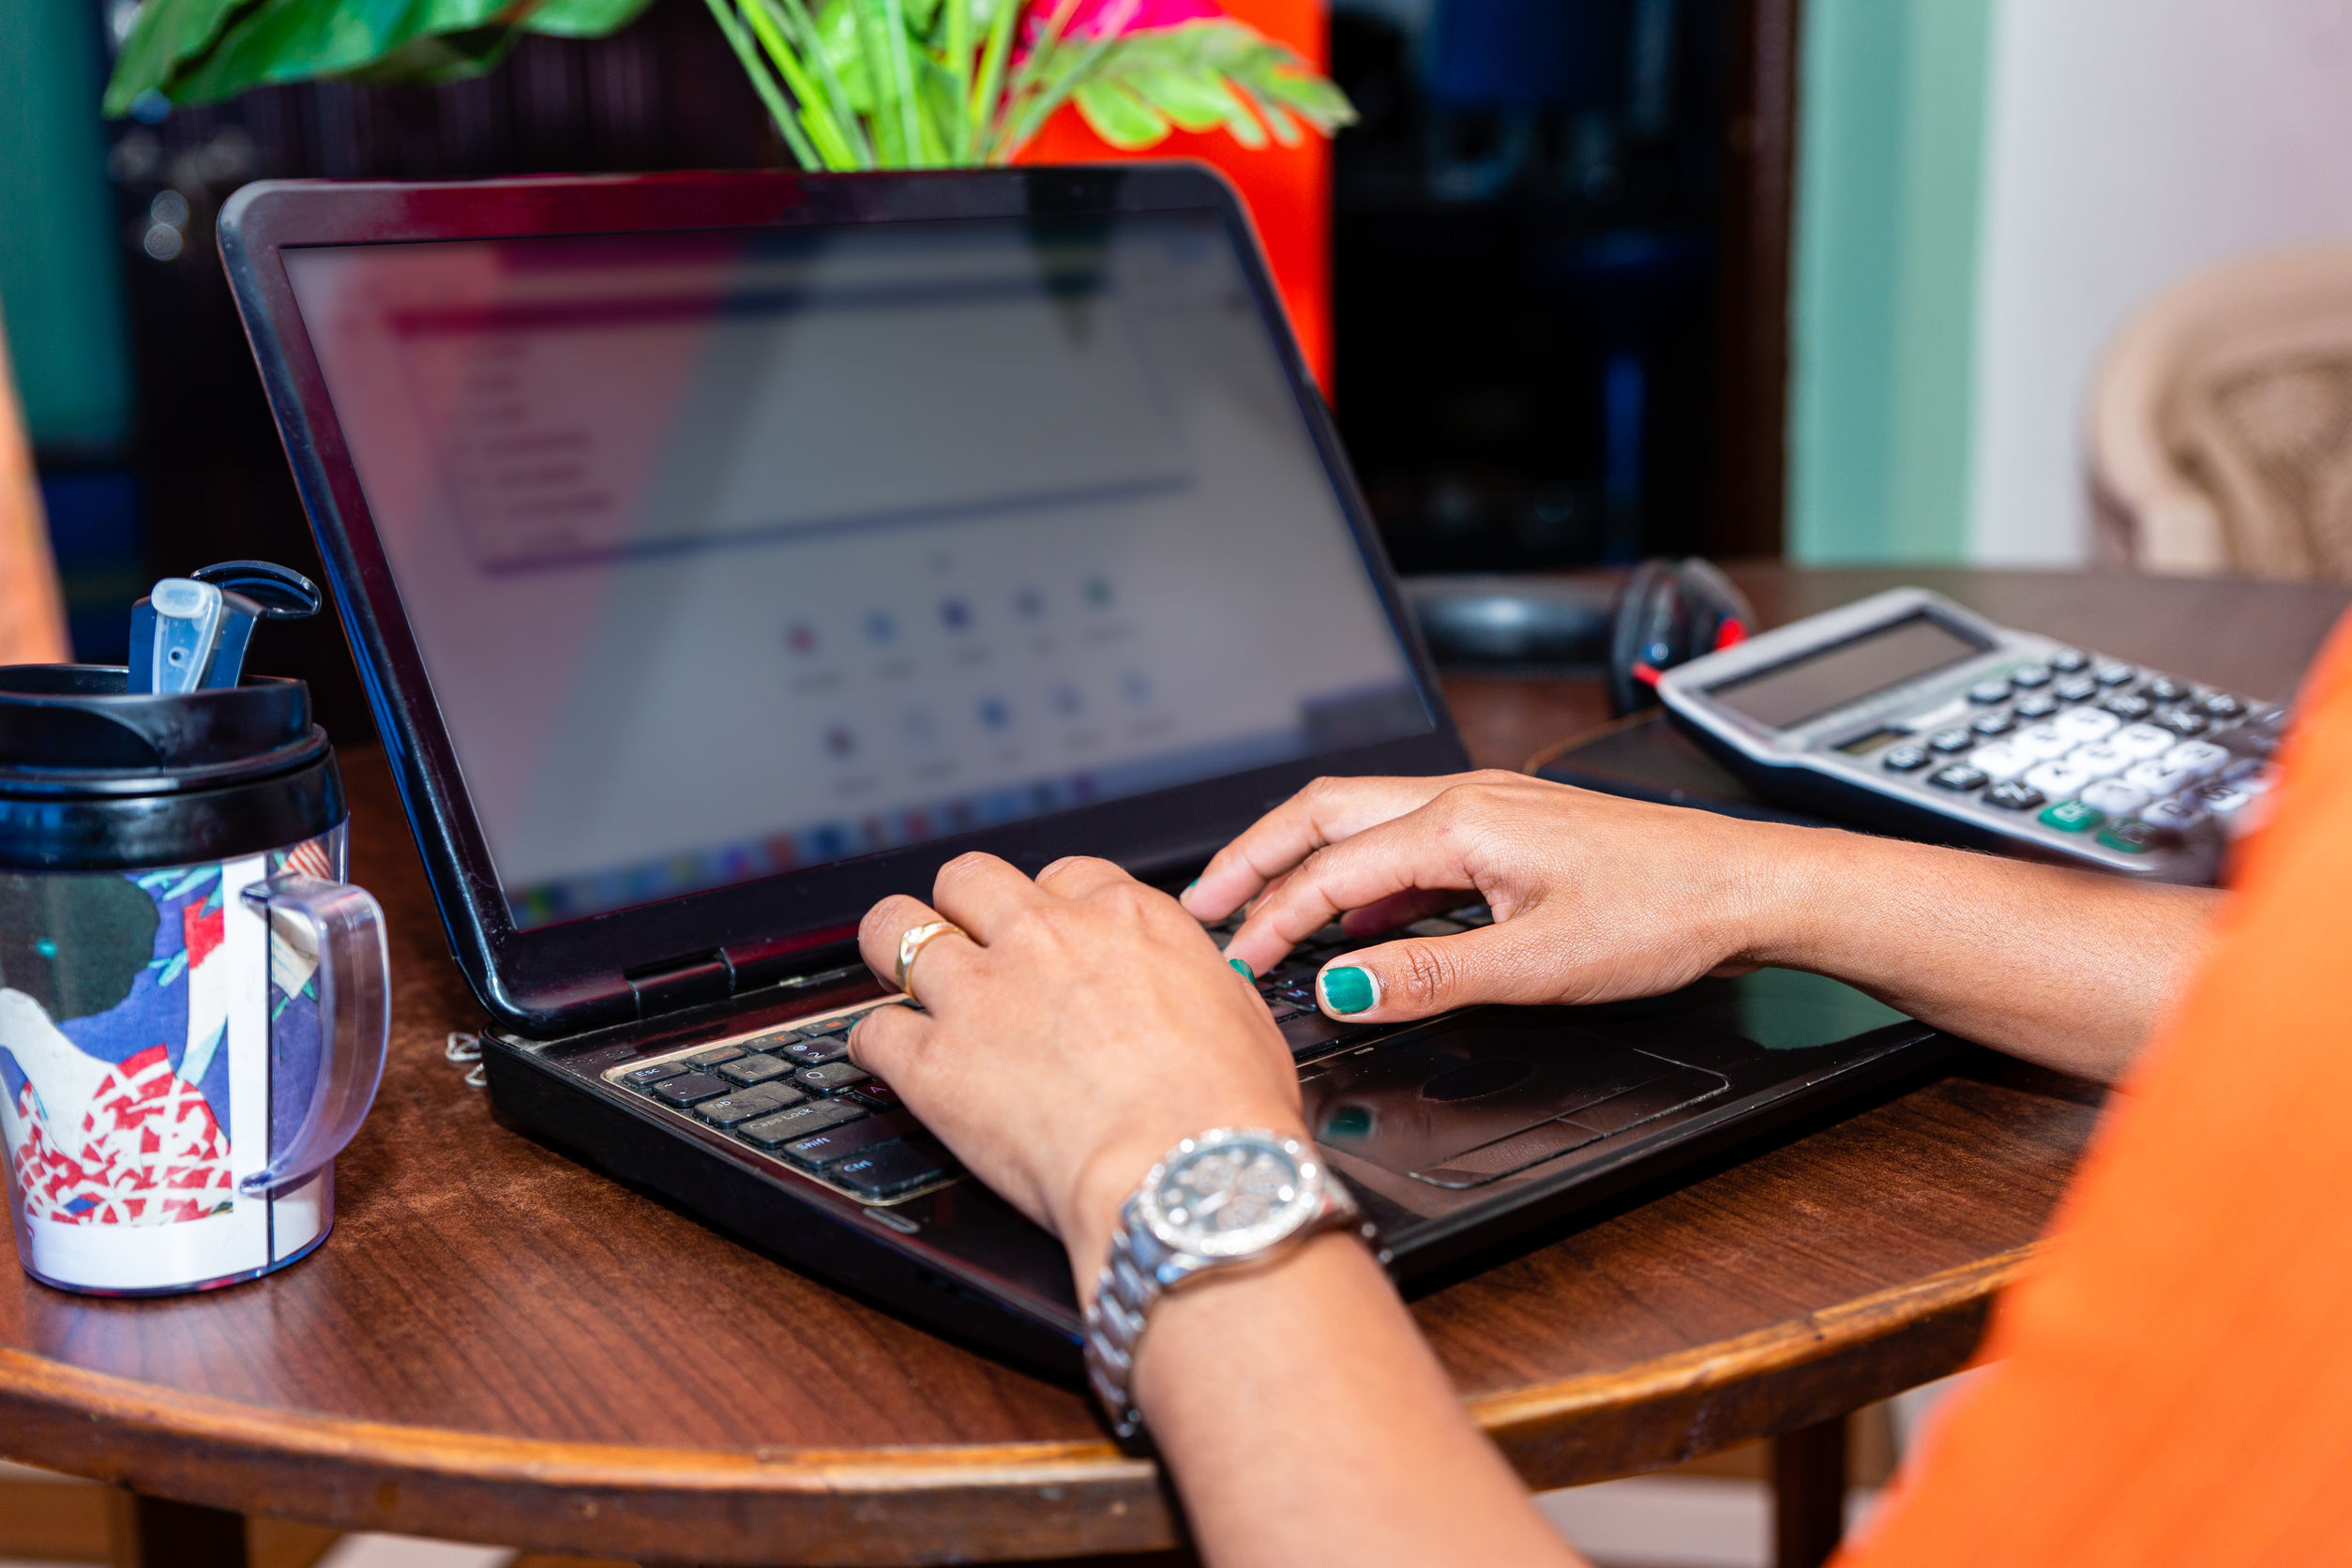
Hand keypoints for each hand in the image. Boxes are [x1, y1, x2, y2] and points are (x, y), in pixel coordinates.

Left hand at [849, 852, 1307, 1294]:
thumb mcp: (1239, 1011)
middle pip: (968, 877)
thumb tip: (1180, 982)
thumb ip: (1189, 976)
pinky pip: (871, 1031)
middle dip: (961, 907)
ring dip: (892, 951)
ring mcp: (982, 996)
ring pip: (894, 927)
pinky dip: (876, 1047)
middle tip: (965, 944)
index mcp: (1125, 920)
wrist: (1186, 1174)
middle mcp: (1045, 939)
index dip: (1049, 906)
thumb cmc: (1228, 1112)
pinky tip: (893, 1061)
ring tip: (897, 975)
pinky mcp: (935, 1063)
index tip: (1046, 935)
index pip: (1064, 874)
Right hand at [1184, 771, 1800, 1022]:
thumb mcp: (1536, 964)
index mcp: (1460, 822)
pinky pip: (1410, 842)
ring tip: (1260, 909)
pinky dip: (1363, 877)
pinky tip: (1362, 922)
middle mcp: (1466, 799)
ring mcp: (1489, 808)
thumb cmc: (1664, 912)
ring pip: (1365, 822)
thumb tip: (1340, 986)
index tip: (1232, 961)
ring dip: (1306, 862)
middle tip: (1202, 905)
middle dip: (1256, 857)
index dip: (1271, 919)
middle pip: (1326, 814)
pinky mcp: (1511, 831)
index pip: (1331, 870)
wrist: (1748, 887)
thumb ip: (1427, 975)